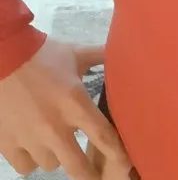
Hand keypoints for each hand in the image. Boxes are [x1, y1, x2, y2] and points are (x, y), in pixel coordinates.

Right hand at [0, 38, 130, 179]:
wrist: (5, 57)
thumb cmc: (43, 55)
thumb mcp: (75, 54)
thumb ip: (99, 56)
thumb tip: (123, 50)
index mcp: (74, 102)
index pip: (102, 136)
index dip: (117, 153)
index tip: (126, 164)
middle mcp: (54, 126)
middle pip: (77, 166)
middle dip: (89, 174)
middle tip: (95, 175)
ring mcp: (30, 138)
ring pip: (51, 164)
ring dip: (57, 156)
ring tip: (57, 141)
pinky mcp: (9, 144)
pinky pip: (26, 166)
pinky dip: (31, 160)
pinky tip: (35, 146)